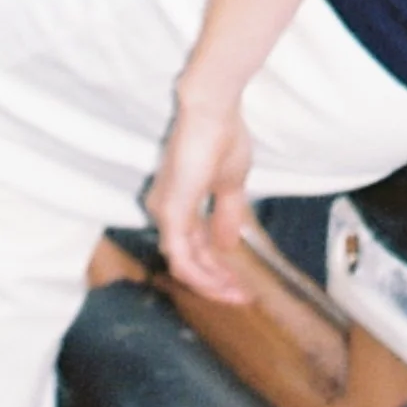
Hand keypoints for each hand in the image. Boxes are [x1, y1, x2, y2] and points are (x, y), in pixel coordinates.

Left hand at [146, 84, 255, 305]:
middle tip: (242, 296)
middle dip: (215, 282)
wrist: (213, 111)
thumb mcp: (231, 184)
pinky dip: (201, 274)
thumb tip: (228, 245)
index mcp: (177, 202)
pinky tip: (222, 282)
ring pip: (183, 263)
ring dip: (210, 282)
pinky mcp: (171, 213)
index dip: (216, 269)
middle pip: (187, 260)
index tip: (241, 283)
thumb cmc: (223, 137)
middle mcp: (164, 210)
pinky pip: (181, 256)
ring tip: (237, 292)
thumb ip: (227, 216)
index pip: (192, 247)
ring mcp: (165, 213)